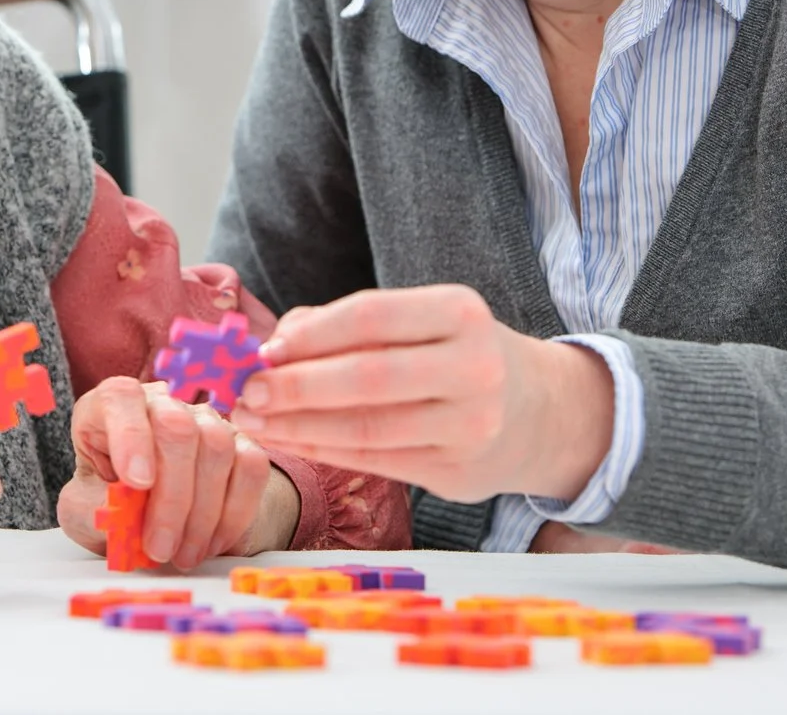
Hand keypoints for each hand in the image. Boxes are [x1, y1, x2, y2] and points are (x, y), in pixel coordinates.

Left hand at [57, 376, 296, 569]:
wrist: (152, 523)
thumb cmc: (111, 507)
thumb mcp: (86, 512)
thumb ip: (95, 509)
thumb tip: (121, 510)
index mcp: (110, 408)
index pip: (122, 397)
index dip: (131, 436)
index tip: (137, 484)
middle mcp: (161, 404)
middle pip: (178, 428)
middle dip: (171, 497)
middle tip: (159, 548)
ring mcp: (205, 420)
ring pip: (217, 448)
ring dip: (201, 515)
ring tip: (182, 555)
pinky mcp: (241, 443)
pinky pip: (251, 468)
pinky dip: (233, 514)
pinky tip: (210, 542)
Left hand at [232, 285, 612, 503]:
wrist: (538, 412)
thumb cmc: (456, 355)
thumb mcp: (422, 322)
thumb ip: (350, 326)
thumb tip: (275, 344)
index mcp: (461, 313)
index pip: (373, 317)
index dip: (312, 333)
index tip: (265, 348)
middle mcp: (474, 368)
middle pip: (368, 377)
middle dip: (297, 385)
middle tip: (248, 390)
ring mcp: (470, 425)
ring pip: (368, 428)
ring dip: (300, 425)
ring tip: (255, 420)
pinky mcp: (457, 472)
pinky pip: (376, 461)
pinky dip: (324, 450)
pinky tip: (290, 440)